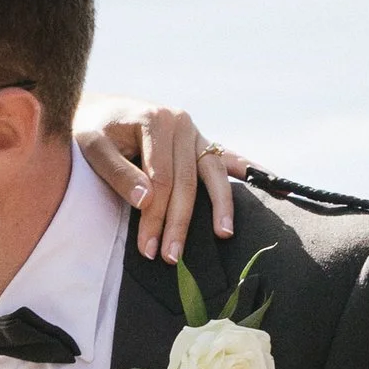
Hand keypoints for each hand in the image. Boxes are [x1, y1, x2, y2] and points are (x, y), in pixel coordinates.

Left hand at [75, 99, 247, 263]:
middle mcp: (181, 123)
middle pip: (187, 182)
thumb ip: (118, 172)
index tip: (149, 249)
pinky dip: (251, 172)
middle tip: (172, 258)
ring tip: (223, 234)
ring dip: (221, 206)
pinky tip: (278, 187)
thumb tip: (148, 201)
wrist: (97, 110)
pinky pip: (229, 159)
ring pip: (213, 174)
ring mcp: (195, 132)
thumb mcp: (91, 147)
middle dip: (179, 223)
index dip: (156, 216)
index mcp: (156, 120)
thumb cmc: (90, 130)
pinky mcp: (201, 142)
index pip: (162, 179)